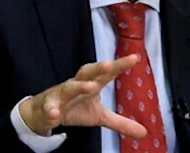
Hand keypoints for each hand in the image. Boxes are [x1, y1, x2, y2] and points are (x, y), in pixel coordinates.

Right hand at [19, 54, 145, 138]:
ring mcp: (61, 94)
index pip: (107, 73)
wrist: (44, 112)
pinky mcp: (48, 106)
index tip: (135, 58)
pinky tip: (54, 113)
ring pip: (69, 87)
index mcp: (92, 83)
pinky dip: (51, 110)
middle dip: (98, 68)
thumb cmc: (76, 108)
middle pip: (88, 73)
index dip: (120, 65)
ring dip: (79, 86)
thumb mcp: (100, 116)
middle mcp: (77, 84)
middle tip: (108, 64)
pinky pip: (49, 107)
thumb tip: (144, 132)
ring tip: (90, 87)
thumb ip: (121, 122)